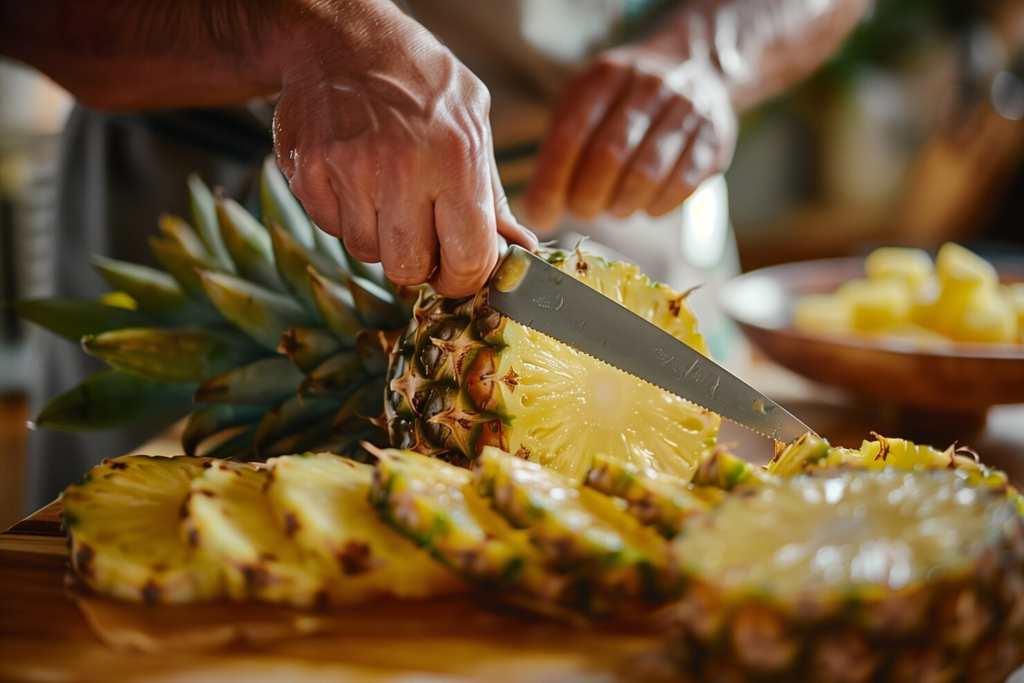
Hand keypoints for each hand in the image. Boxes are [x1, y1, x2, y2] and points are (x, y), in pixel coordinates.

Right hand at [273, 2, 535, 296]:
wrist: (343, 38)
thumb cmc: (418, 81)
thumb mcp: (473, 123)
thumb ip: (492, 194)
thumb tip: (520, 250)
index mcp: (456, 157)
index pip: (468, 259)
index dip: (465, 277)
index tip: (458, 269)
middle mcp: (402, 167)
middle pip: (409, 268)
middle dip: (418, 261)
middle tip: (419, 232)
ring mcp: (349, 170)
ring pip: (366, 253)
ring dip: (379, 236)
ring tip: (384, 191)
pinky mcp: (309, 172)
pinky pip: (331, 229)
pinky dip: (344, 216)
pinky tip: (354, 179)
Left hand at [523, 48, 736, 228]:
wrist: (692, 69)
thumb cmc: (623, 102)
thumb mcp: (583, 105)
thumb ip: (557, 153)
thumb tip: (538, 213)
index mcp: (606, 76)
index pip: (571, 135)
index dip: (552, 182)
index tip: (540, 214)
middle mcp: (648, 86)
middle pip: (609, 155)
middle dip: (588, 197)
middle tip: (582, 212)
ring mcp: (686, 110)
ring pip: (646, 173)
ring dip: (622, 204)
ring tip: (613, 208)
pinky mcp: (713, 138)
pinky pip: (681, 184)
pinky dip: (656, 206)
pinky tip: (644, 206)